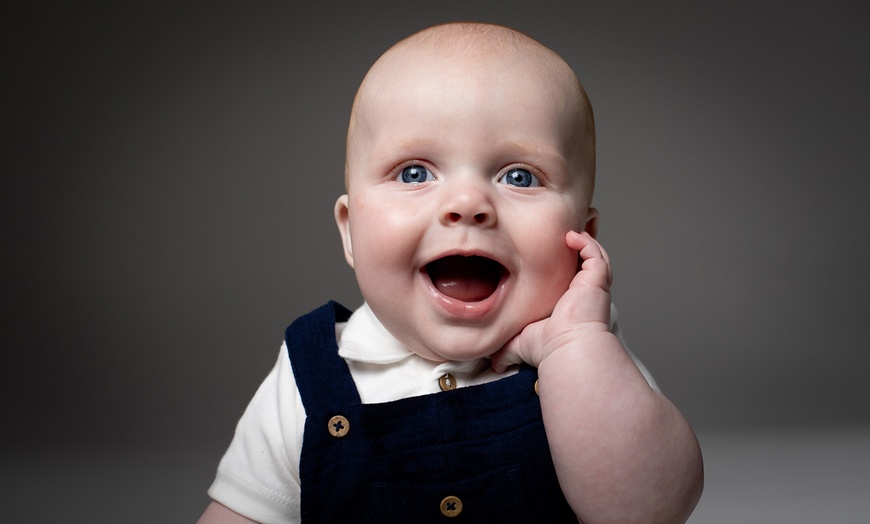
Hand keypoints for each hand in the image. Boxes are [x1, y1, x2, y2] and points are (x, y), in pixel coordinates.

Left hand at [492, 230, 613, 371]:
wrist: (566, 347)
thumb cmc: (548, 347)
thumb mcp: (521, 342)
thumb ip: (507, 350)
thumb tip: (495, 364)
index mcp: (568, 303)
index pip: (567, 279)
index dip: (560, 265)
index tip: (543, 253)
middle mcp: (583, 293)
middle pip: (583, 264)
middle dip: (575, 249)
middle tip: (559, 236)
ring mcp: (592, 286)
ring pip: (594, 256)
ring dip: (582, 242)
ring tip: (566, 232)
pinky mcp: (597, 280)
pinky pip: (596, 254)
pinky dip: (586, 242)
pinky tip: (571, 236)